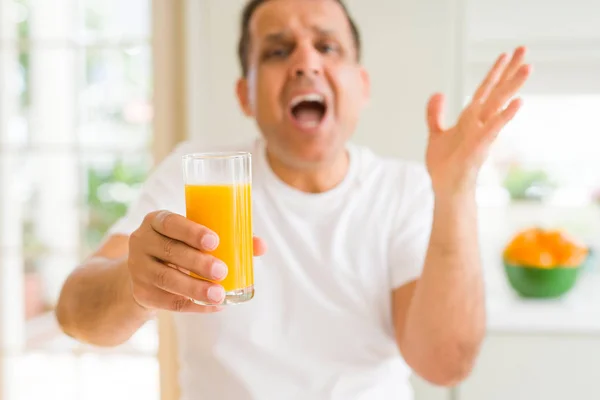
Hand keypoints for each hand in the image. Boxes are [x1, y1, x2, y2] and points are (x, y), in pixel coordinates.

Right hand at [128, 210, 265, 312]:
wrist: (146, 273)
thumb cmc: (180, 248)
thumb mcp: (194, 238)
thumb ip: (228, 238)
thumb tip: (261, 246)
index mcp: (157, 221)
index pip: (170, 223)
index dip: (191, 232)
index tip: (214, 241)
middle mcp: (142, 241)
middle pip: (170, 251)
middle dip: (198, 262)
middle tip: (222, 270)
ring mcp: (138, 268)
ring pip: (167, 279)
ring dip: (195, 288)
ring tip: (219, 294)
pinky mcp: (141, 293)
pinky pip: (169, 302)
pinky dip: (194, 305)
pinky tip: (214, 306)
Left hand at [425, 46, 531, 196]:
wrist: (445, 187)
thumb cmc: (444, 164)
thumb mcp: (436, 133)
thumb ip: (435, 114)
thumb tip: (438, 93)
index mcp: (470, 118)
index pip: (484, 89)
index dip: (494, 71)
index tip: (505, 53)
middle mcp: (480, 122)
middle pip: (497, 91)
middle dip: (509, 70)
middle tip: (524, 48)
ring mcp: (482, 132)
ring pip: (499, 104)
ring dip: (513, 86)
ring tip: (528, 67)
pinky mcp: (480, 145)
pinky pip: (494, 127)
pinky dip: (505, 115)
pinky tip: (519, 101)